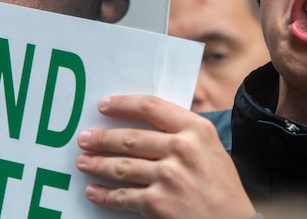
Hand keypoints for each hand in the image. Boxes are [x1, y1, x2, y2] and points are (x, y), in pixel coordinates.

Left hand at [76, 95, 255, 217]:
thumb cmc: (222, 187)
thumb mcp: (210, 148)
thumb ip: (182, 133)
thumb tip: (143, 124)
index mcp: (196, 129)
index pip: (152, 107)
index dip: (123, 104)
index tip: (104, 105)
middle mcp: (182, 149)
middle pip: (130, 137)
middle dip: (102, 138)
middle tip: (85, 138)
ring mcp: (169, 176)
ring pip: (122, 166)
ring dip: (97, 164)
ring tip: (83, 162)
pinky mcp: (158, 203)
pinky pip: (123, 196)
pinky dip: (104, 195)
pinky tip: (93, 191)